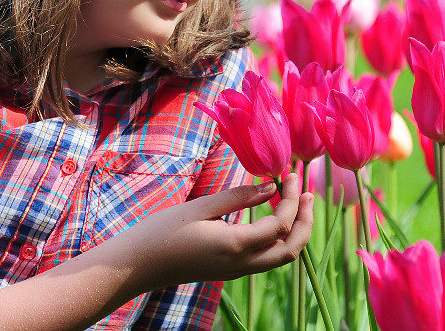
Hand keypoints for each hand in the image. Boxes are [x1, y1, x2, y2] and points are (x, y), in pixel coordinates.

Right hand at [112, 172, 313, 293]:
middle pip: (291, 250)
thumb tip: (271, 187)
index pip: (280, 224)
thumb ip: (238, 197)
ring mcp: (236, 272)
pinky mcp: (229, 271)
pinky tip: (271, 215)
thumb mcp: (200, 207)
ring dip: (294, 231)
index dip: (292, 198)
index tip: (291, 173)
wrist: (136, 266)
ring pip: (280, 257)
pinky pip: (265, 258)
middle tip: (308, 192)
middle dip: (305, 221)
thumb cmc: (161, 231)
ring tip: (297, 202)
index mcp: (235, 246)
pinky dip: (277, 238)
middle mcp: (241, 264)